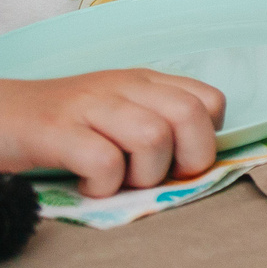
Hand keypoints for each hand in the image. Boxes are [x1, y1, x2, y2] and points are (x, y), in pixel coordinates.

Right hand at [0, 70, 225, 196]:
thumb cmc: (64, 125)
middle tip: (154, 177)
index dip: (206, 138)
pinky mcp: (56, 130)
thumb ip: (158, 125)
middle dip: (187, 159)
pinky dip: (103, 185)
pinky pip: (104, 161)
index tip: (178, 159)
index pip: (210, 101)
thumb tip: (200, 165)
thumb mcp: (119, 115)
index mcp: (145, 83)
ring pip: (153, 137)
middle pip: (190, 116)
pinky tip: (88, 184)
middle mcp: (123, 87)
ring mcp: (89, 105)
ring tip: (117, 181)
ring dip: (143, 175)